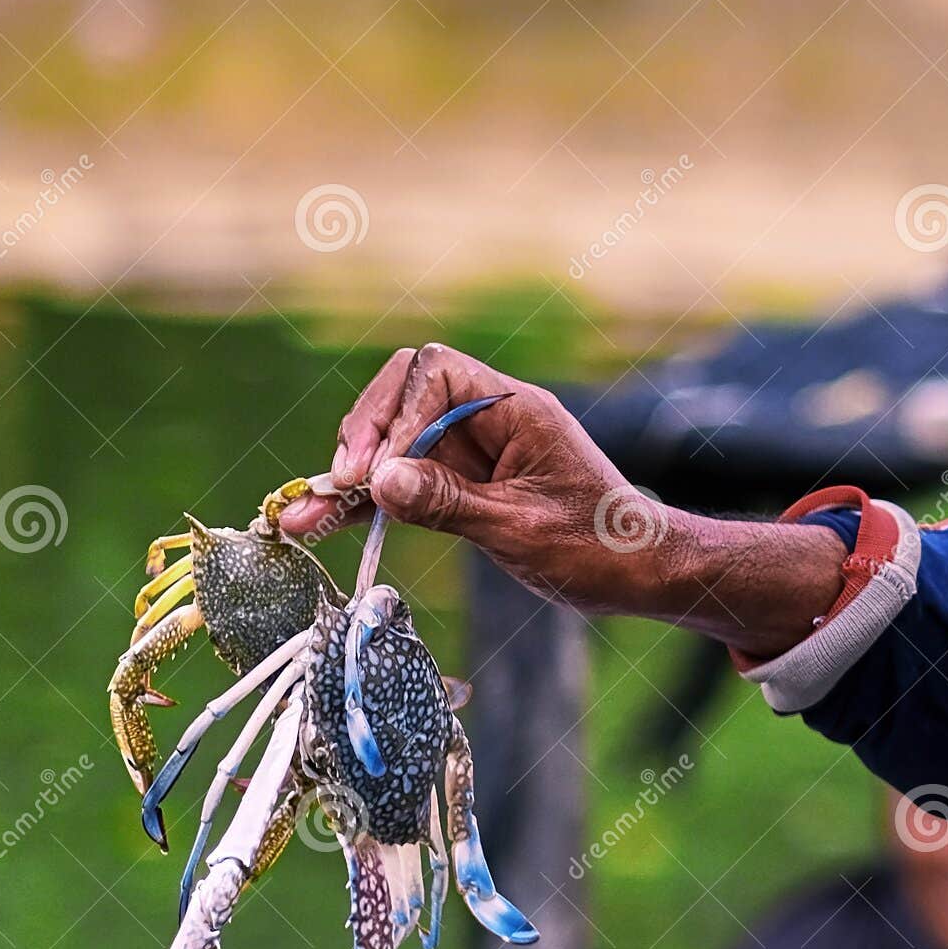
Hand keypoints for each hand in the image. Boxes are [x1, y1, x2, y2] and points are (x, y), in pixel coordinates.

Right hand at [280, 343, 655, 613]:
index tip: (378, 470)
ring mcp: (474, 452)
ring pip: (397, 442)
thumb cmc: (598, 548)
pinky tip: (328, 522)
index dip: (394, 416)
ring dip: (354, 476)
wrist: (640, 574)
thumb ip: (448, 503)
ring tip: (307, 515)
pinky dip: (372, 501)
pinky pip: (408, 482)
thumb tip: (382, 480)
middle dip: (365, 437)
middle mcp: (489, 419)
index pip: (432, 374)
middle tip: (341, 486)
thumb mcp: (520, 530)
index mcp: (514, 408)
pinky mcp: (465, 486)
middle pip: (403, 396)